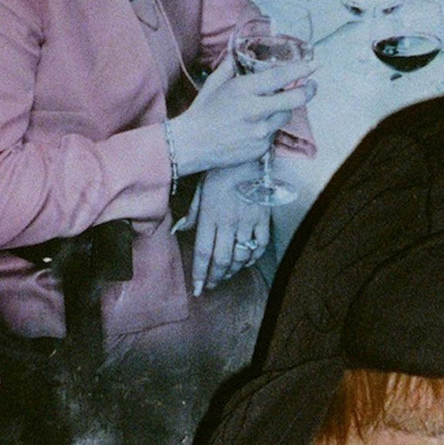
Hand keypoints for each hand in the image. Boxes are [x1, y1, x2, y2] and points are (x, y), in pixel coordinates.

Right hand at [165, 52, 316, 177]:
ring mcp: (260, 133)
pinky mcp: (260, 149)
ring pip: (284, 117)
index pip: (280, 77)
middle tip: (311, 85)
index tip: (314, 65)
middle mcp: (256, 111)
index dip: (301, 70)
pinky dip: (269, 127)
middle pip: (294, 100)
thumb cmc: (203, 112)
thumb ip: (232, 67)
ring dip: (283, 109)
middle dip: (308, 91)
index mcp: (244, 90)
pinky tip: (255, 126)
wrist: (194, 144)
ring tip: (271, 106)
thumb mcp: (216, 83)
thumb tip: (241, 55)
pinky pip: (273, 134)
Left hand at [189, 167, 270, 293]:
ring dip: (232, 271)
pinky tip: (246, 261)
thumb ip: (192, 213)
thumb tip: (181, 230)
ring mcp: (248, 222)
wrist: (247, 155)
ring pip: (241, 257)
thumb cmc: (220, 171)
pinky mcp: (263, 219)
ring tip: (225, 275)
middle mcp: (229, 223)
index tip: (198, 288)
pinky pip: (259, 246)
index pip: (204, 252)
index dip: (200, 274)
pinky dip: (253, 257)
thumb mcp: (200, 189)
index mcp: (210, 216)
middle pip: (222, 260)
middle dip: (215, 277)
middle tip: (211, 285)